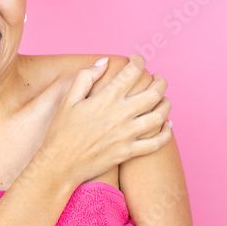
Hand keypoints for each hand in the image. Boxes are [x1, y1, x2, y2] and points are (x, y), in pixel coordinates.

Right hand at [37, 55, 171, 188]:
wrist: (60, 165)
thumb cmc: (61, 132)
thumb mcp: (68, 100)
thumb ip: (85, 77)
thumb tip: (104, 62)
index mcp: (106, 99)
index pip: (132, 72)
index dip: (139, 61)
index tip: (137, 60)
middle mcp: (120, 115)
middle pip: (154, 93)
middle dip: (160, 82)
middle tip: (157, 79)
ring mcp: (127, 135)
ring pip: (160, 116)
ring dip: (166, 104)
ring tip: (164, 99)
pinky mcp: (129, 152)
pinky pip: (156, 143)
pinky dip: (166, 133)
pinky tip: (167, 126)